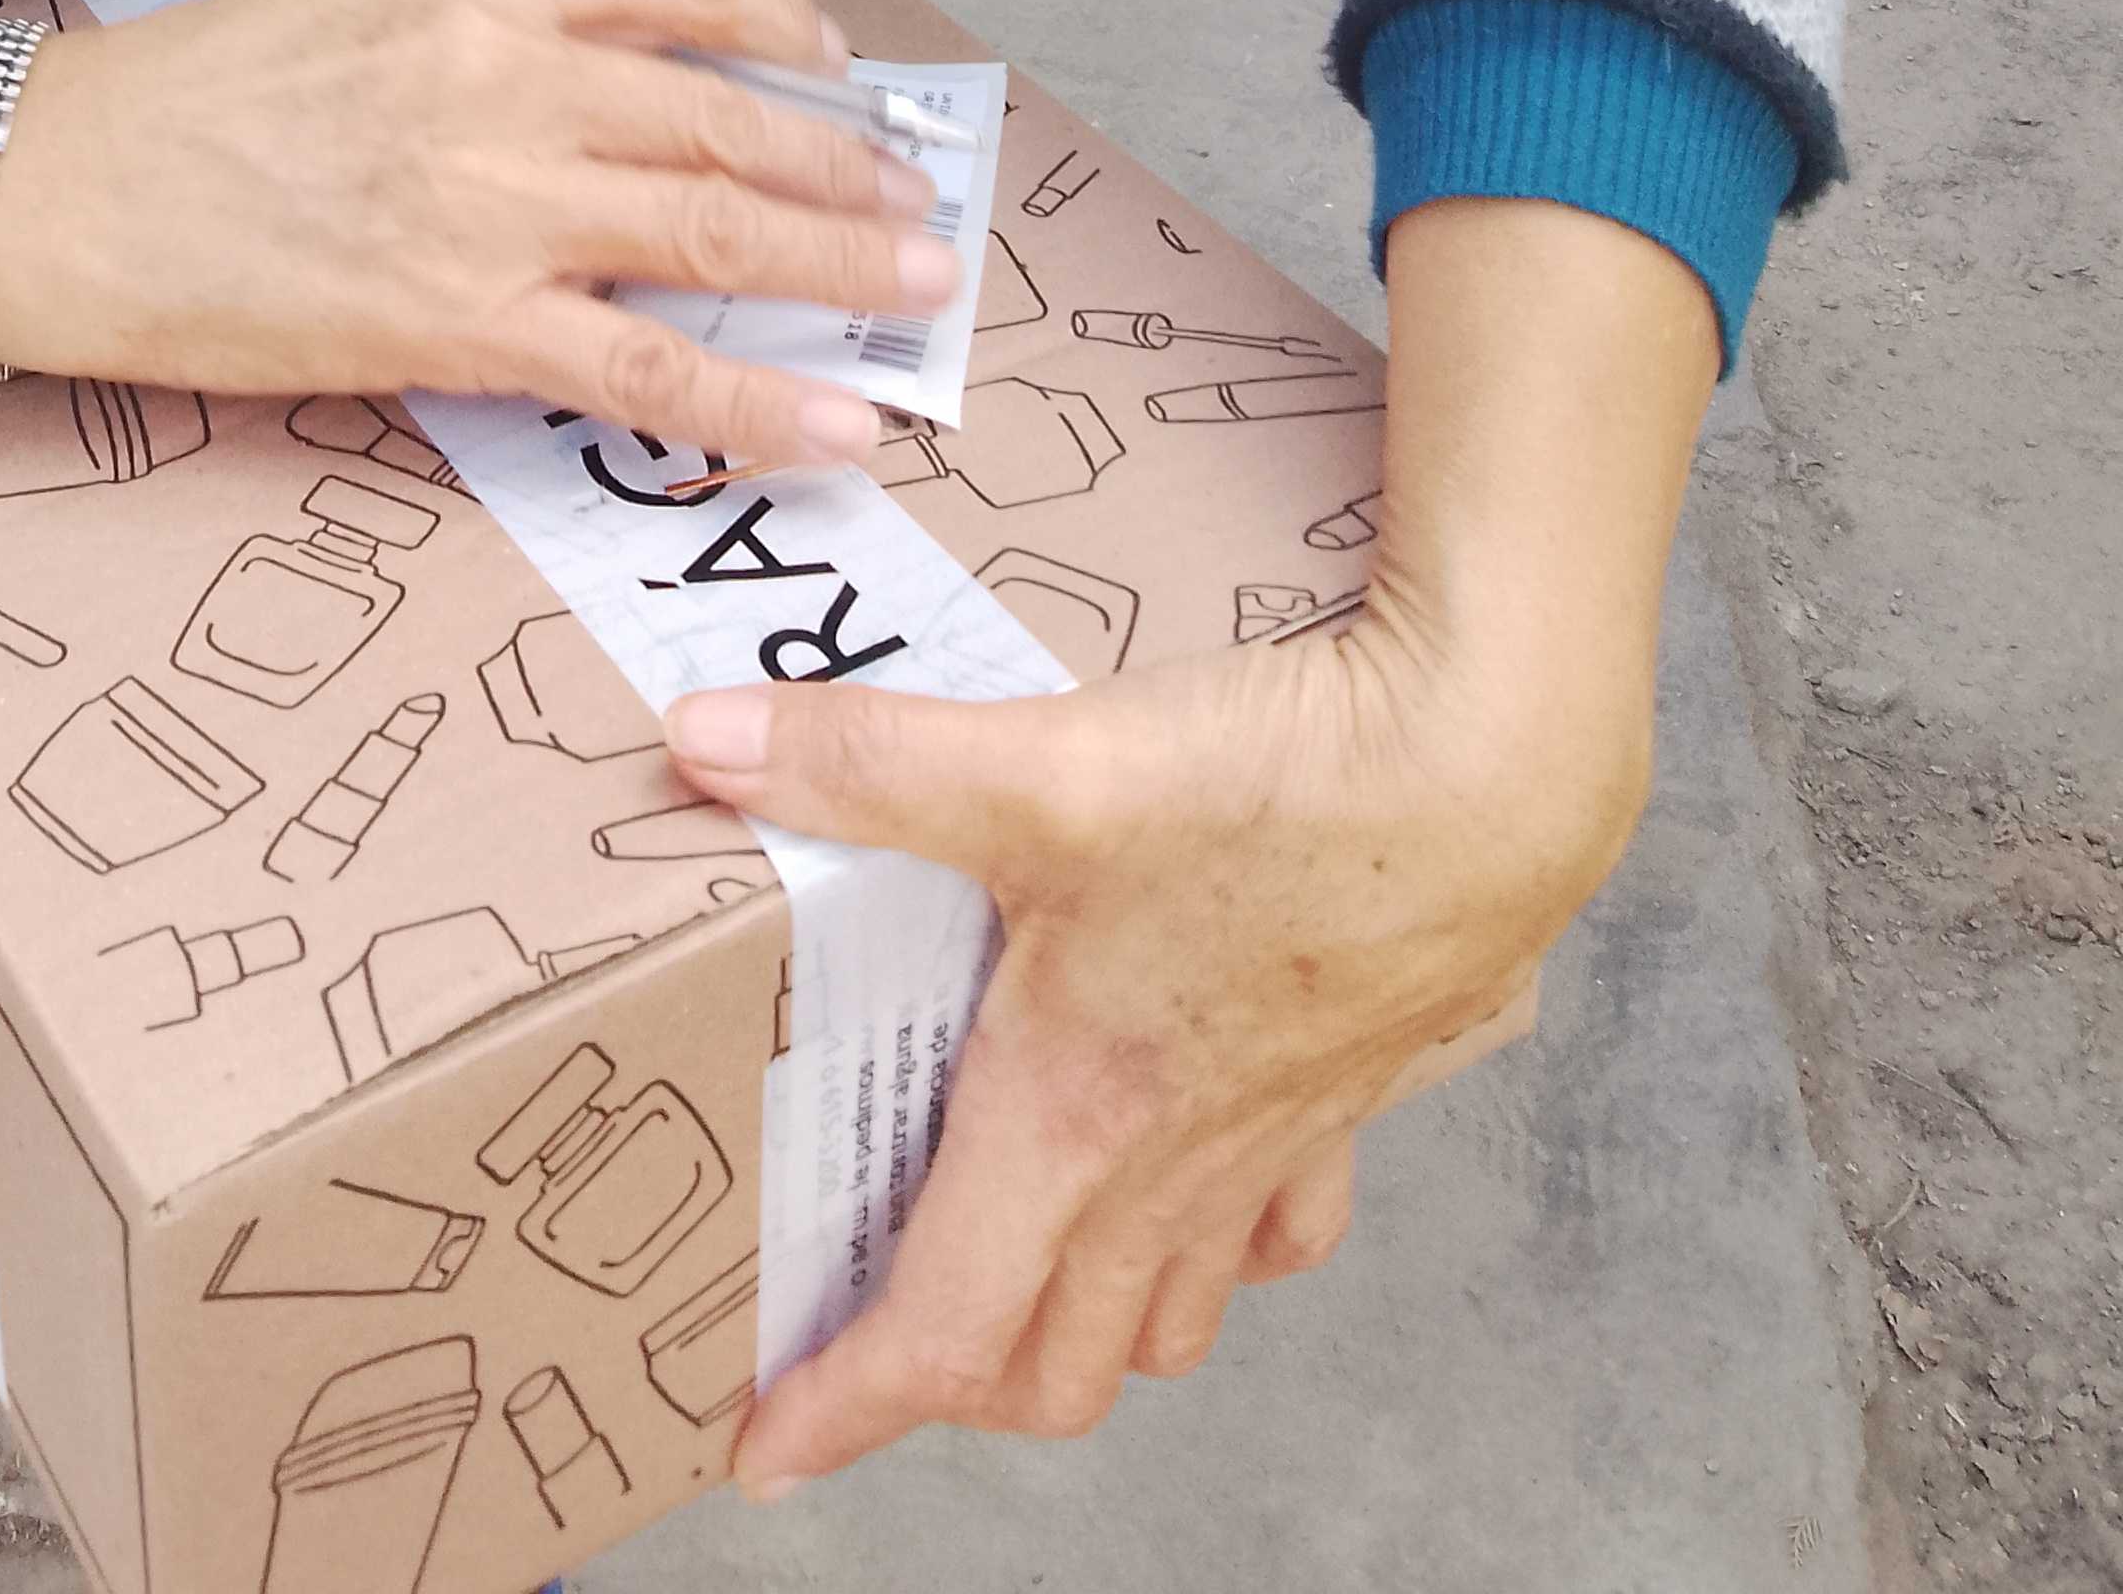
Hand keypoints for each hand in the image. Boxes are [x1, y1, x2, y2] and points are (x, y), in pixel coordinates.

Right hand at [0, 0, 953, 478]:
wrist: (60, 190)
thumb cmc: (188, 98)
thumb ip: (486, 23)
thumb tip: (609, 76)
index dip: (781, 28)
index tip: (833, 72)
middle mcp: (502, 69)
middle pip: (725, 117)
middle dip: (842, 167)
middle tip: (918, 205)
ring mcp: (490, 199)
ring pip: (715, 231)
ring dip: (838, 264)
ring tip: (919, 290)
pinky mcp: (461, 323)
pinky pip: (648, 369)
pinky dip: (763, 401)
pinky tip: (841, 423)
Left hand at [663, 601, 1610, 1473]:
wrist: (1492, 771)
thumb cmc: (1283, 789)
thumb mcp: (1041, 765)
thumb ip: (865, 761)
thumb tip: (700, 745)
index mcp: (1076, 1116)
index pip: (941, 1328)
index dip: (842, 1404)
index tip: (762, 1445)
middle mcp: (1173, 1165)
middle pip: (1053, 1367)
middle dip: (951, 1385)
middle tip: (869, 1341)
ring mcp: (1275, 1142)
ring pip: (1170, 1316)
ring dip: (1084, 1329)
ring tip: (1008, 1277)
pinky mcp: (1353, 1091)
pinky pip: (1281, 1226)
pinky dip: (1224, 1247)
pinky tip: (1190, 1181)